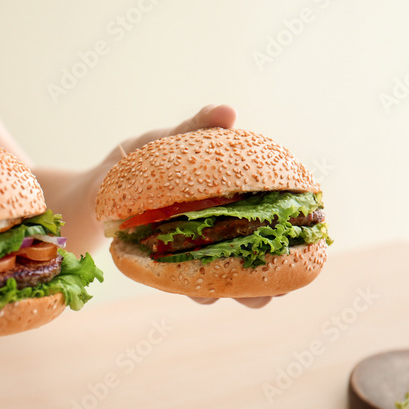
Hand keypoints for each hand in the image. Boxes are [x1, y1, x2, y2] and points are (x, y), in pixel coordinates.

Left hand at [111, 104, 275, 309]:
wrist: (100, 184)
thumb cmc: (146, 158)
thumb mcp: (171, 139)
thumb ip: (199, 126)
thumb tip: (228, 112)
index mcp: (234, 201)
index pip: (274, 221)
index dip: (294, 237)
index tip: (308, 249)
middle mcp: (222, 233)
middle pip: (256, 263)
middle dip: (265, 283)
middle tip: (268, 294)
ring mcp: (196, 252)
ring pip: (222, 281)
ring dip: (226, 292)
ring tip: (223, 295)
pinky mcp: (168, 265)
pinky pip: (186, 283)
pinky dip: (192, 288)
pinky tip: (195, 291)